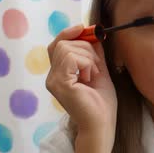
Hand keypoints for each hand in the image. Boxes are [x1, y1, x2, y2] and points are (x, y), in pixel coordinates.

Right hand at [45, 25, 117, 140]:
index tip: (83, 28)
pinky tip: (89, 78)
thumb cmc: (101, 103)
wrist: (102, 125)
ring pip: (68, 48)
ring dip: (88, 58)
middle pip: (63, 43)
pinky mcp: (59, 83)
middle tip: (96, 68)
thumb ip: (94, 54)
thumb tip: (94, 35)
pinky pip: (72, 58)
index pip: (56, 45)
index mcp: (59, 74)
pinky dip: (86, 63)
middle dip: (86, 48)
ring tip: (92, 75)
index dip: (68, 33)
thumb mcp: (99, 71)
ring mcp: (53, 80)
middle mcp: (52, 76)